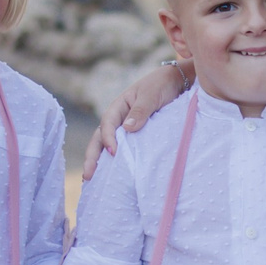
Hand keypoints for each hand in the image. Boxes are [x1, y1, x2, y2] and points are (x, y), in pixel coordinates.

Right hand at [80, 61, 191, 179]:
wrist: (177, 83)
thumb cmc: (161, 85)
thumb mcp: (151, 95)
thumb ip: (140, 110)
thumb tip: (127, 129)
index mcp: (118, 107)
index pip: (107, 123)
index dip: (108, 138)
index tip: (113, 152)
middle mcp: (118, 120)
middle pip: (100, 139)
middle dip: (92, 157)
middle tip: (87, 176)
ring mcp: (126, 130)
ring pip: (108, 147)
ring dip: (100, 163)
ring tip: (92, 182)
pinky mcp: (136, 139)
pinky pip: (124, 151)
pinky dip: (116, 164)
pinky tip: (114, 178)